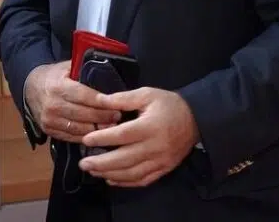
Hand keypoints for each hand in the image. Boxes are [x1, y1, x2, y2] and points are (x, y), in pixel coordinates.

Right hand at [24, 61, 120, 142]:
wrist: (30, 88)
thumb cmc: (53, 76)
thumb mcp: (66, 67)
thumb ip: (83, 68)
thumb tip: (106, 69)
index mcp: (58, 86)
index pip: (84, 96)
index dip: (101, 102)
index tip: (117, 105)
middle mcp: (53, 105)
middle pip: (84, 114)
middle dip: (103, 117)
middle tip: (119, 116)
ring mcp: (50, 120)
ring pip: (79, 129)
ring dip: (97, 130)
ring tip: (112, 127)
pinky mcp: (49, 130)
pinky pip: (71, 137)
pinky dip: (86, 136)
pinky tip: (98, 135)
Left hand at [79, 87, 198, 186]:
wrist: (196, 119)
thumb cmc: (168, 104)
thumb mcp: (146, 94)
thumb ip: (123, 98)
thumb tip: (100, 100)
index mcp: (149, 126)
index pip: (122, 135)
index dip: (103, 138)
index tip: (86, 140)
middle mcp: (155, 147)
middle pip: (124, 159)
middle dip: (101, 163)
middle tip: (83, 163)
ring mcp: (160, 161)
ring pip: (131, 173)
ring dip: (110, 174)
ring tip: (92, 171)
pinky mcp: (164, 169)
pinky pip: (142, 180)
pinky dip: (125, 183)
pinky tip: (111, 179)